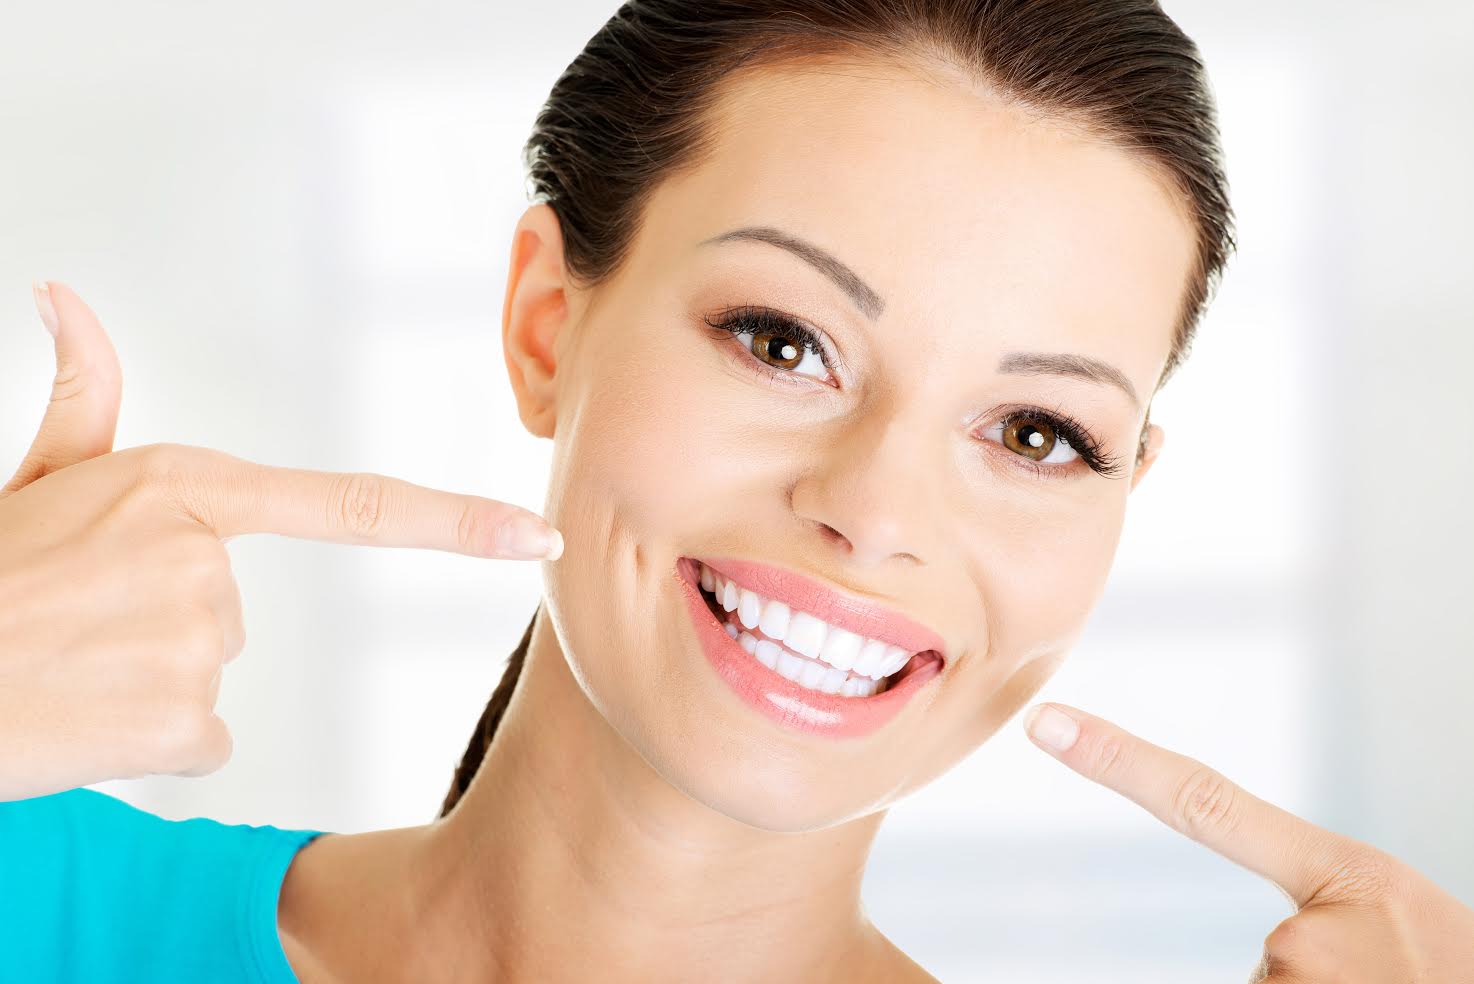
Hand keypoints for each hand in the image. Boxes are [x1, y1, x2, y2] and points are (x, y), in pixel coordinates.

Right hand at [0, 282, 563, 801]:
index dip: (459, 522)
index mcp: (188, 491)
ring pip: (212, 674)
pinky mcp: (185, 719)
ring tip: (71, 661)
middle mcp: (209, 561)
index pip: (357, 505)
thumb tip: (62, 294)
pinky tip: (85, 714)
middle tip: (81, 621)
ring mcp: (200, 640)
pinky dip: (151, 739)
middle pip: (237, 610)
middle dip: (170, 624)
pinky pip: (201, 738)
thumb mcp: (33, 477)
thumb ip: (79, 394)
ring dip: (150, 677)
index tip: (539, 534)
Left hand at [1022, 702, 1473, 981]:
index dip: (1120, 762)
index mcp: (1349, 877)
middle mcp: (1307, 934)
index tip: (1044, 722)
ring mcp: (1295, 982)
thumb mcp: (1404, 928)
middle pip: (1266, 959)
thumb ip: (1327, 918)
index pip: (1207, 805)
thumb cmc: (1459, 975)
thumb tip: (1271, 950)